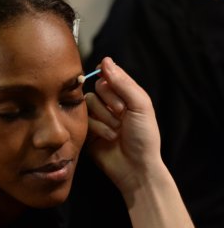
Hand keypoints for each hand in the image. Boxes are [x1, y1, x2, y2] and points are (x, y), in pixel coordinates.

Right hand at [85, 57, 162, 195]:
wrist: (137, 167)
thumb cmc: (144, 136)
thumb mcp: (140, 105)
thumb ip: (123, 82)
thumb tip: (105, 60)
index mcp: (124, 94)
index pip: (109, 75)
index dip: (111, 82)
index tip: (121, 94)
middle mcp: (109, 103)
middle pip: (97, 87)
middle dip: (111, 102)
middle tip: (123, 115)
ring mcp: (97, 116)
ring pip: (88, 102)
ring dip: (105, 117)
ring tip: (117, 131)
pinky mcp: (87, 130)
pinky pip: (83, 118)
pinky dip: (98, 128)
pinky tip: (109, 138)